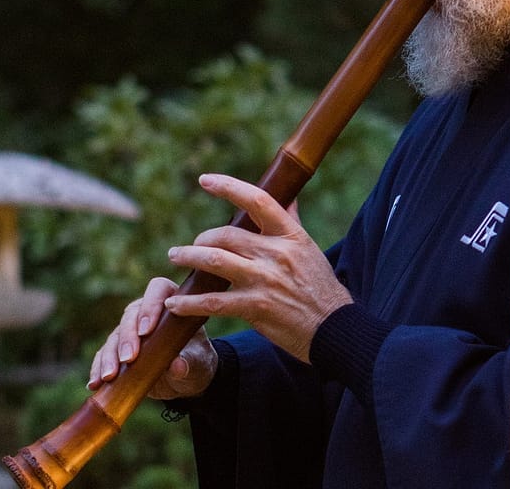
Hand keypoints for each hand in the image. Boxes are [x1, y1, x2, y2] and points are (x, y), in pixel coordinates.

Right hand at [87, 276, 218, 399]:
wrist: (186, 379)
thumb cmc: (196, 361)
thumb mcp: (198, 363)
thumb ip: (189, 363)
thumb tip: (178, 366)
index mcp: (172, 304)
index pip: (158, 290)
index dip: (150, 306)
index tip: (146, 330)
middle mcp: (147, 312)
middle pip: (130, 314)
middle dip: (127, 337)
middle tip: (128, 358)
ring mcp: (130, 331)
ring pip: (114, 335)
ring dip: (110, 356)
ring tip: (109, 376)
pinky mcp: (118, 351)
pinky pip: (104, 355)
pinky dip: (98, 369)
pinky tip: (95, 383)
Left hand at [162, 173, 353, 362]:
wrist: (334, 329)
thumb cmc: (320, 287)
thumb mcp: (309, 248)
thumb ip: (292, 221)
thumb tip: (289, 194)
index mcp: (290, 235)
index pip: (257, 200)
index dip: (228, 187)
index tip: (205, 180)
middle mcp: (277, 253)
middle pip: (227, 234)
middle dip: (202, 239)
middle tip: (190, 246)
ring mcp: (265, 281)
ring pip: (215, 261)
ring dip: (189, 258)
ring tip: (175, 257)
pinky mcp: (256, 308)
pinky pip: (214, 302)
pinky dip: (189, 302)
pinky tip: (175, 304)